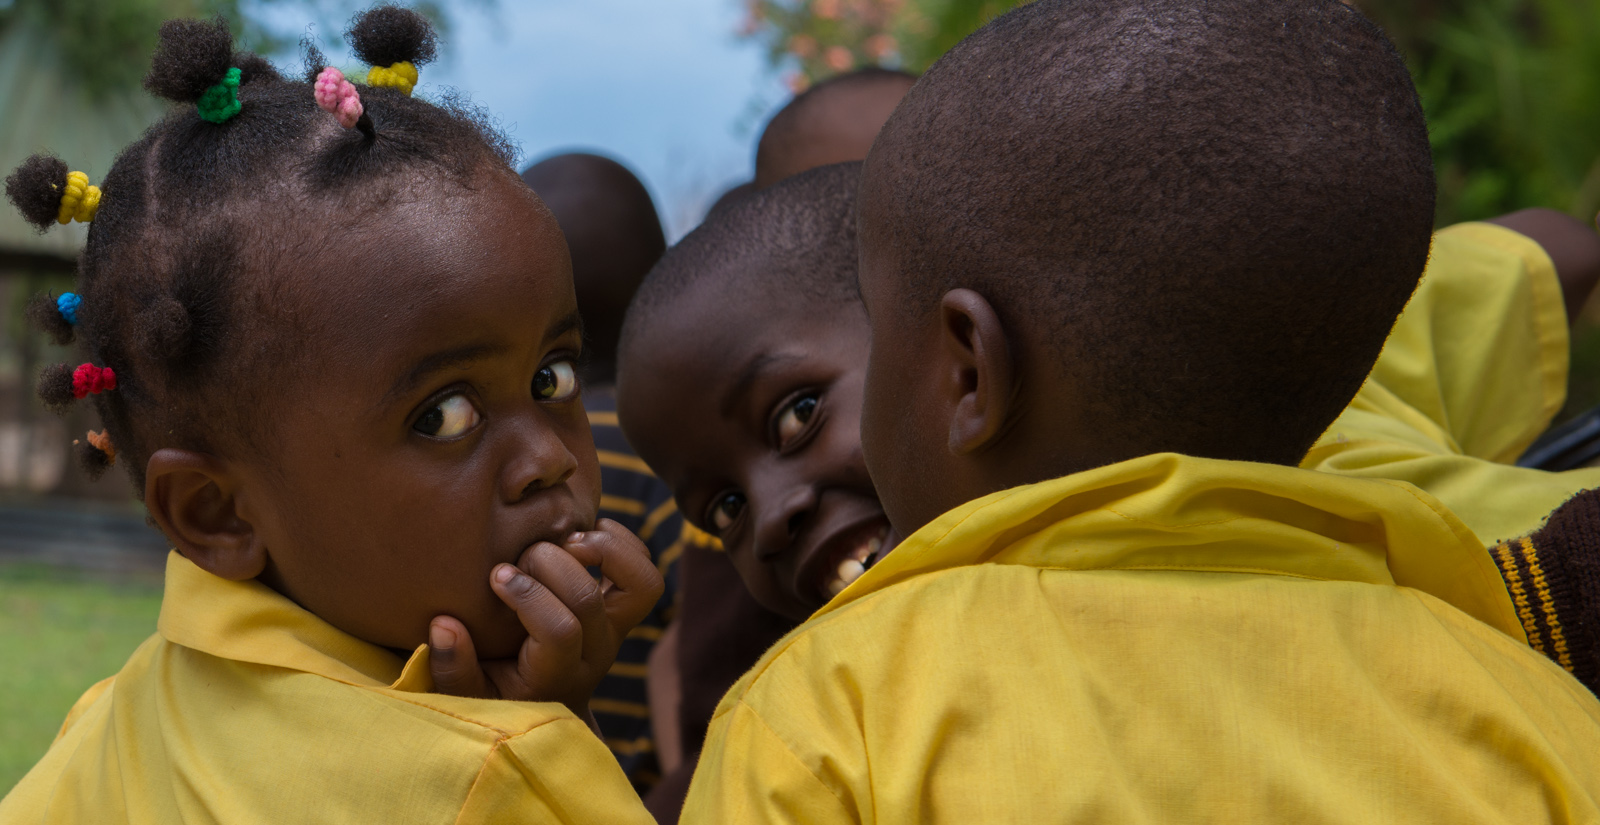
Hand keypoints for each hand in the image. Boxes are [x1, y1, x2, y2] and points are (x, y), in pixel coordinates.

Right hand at [427, 519, 663, 723]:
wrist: (553, 704)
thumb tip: (445, 624)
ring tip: (566, 541)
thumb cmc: (501, 695)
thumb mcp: (468, 695)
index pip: (561, 630)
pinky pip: (645, 566)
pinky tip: (580, 537)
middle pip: (590, 599)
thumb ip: (453, 667)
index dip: (529, 595)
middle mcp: (598, 651)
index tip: (497, 577)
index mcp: (558, 674)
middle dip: (551, 565)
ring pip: (642, 581)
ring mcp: (617, 627)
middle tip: (522, 559)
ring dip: (603, 548)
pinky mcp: (626, 606)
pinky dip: (619, 540)